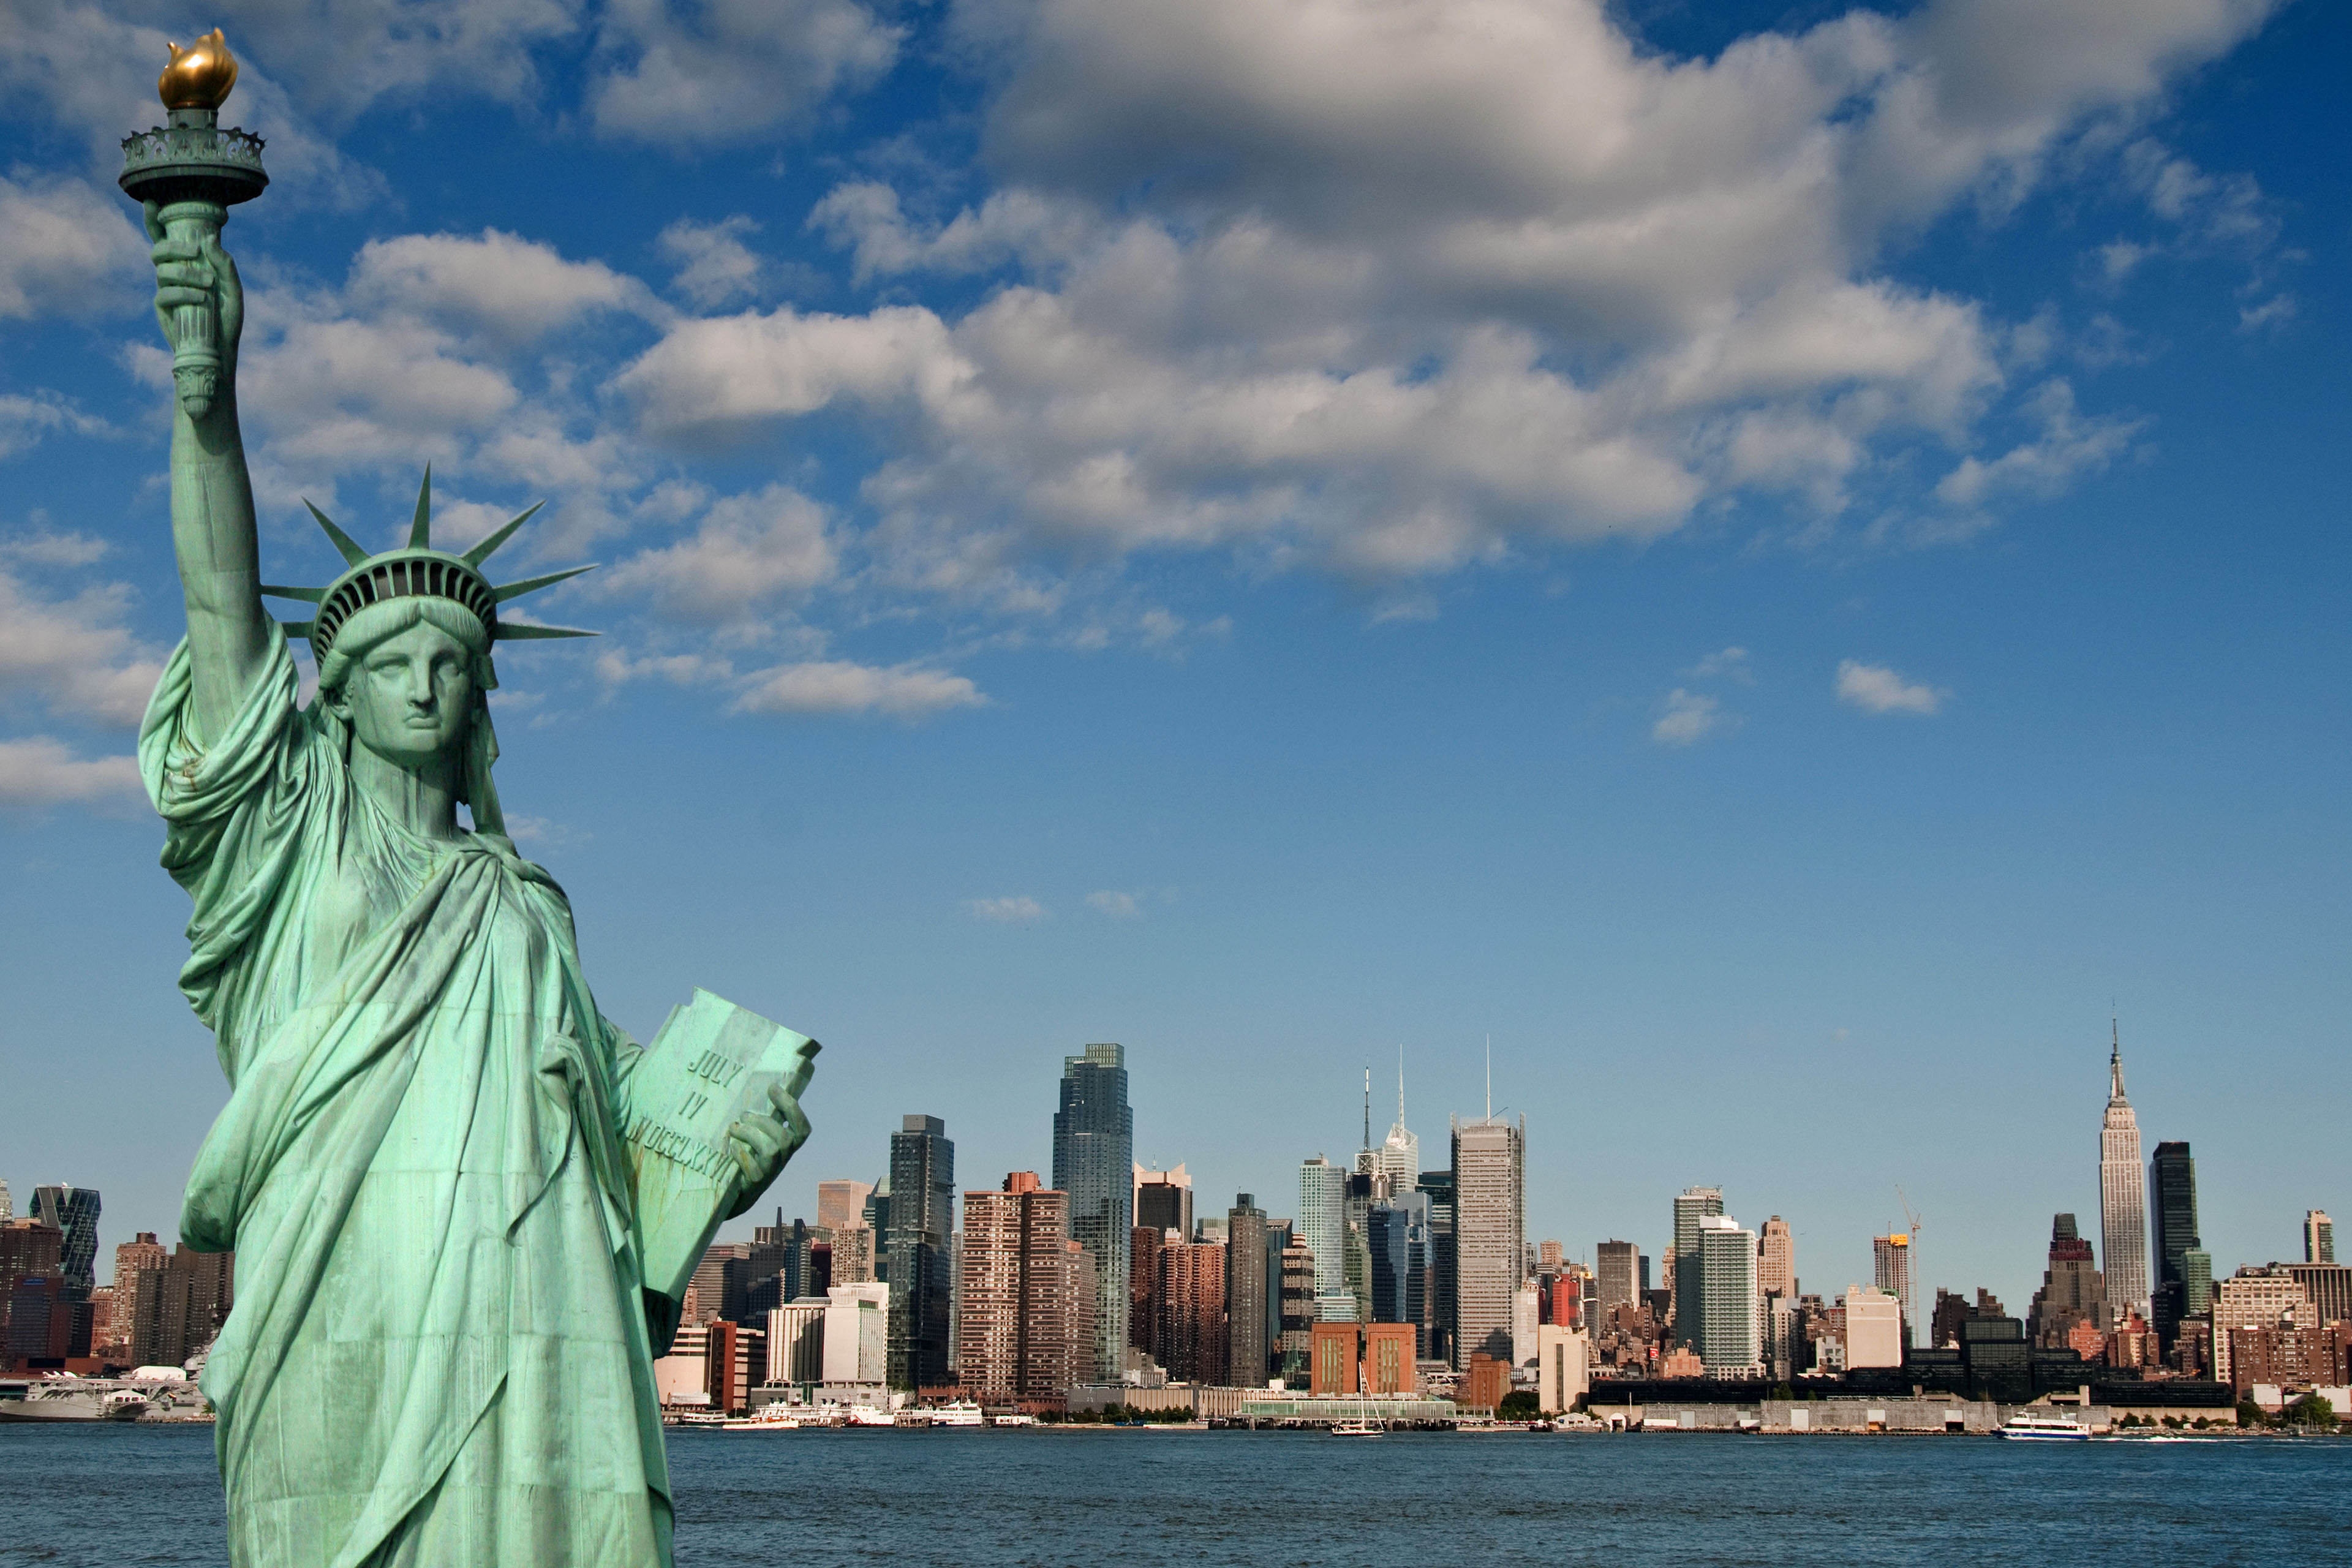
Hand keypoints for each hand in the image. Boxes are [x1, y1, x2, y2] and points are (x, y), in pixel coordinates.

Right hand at [144, 201, 243, 366]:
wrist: (221, 351)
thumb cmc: (227, 319)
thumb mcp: (233, 290)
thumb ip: (224, 265)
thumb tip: (209, 239)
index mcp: (189, 264)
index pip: (167, 238)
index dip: (155, 220)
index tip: (152, 202)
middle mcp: (173, 274)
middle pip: (158, 249)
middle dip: (173, 246)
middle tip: (194, 251)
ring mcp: (165, 290)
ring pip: (162, 270)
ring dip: (186, 274)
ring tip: (208, 285)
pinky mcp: (162, 308)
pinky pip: (165, 294)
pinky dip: (184, 293)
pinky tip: (201, 299)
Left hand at [723, 1081, 809, 1204]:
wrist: (736, 1191)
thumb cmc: (747, 1155)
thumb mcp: (759, 1137)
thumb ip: (763, 1120)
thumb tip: (758, 1088)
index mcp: (789, 1144)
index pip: (802, 1127)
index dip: (791, 1106)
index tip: (772, 1088)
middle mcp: (784, 1158)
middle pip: (784, 1138)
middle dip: (764, 1122)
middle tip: (744, 1114)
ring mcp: (771, 1171)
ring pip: (771, 1149)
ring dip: (750, 1134)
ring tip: (733, 1128)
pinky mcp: (756, 1182)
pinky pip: (752, 1167)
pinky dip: (741, 1154)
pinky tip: (732, 1147)